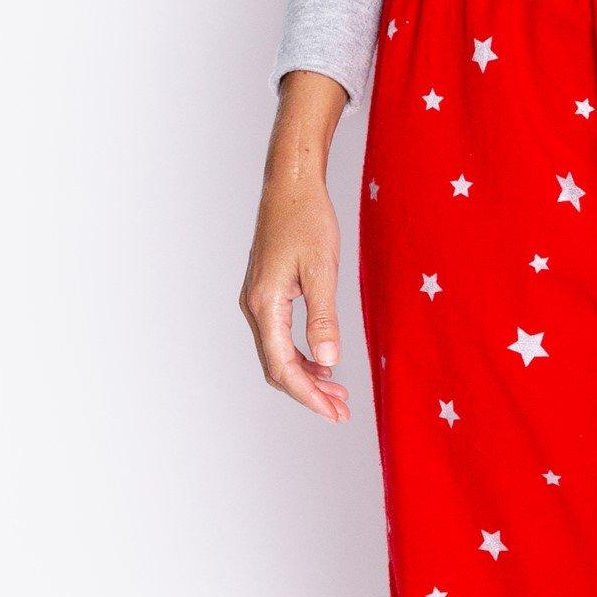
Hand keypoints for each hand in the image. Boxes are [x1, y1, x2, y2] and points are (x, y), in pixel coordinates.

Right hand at [243, 69, 351, 419]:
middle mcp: (255, 306)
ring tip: (337, 392)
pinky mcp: (268, 292)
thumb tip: (329, 361)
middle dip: (308, 393)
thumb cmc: (308, 220)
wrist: (292, 184)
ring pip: (278, 353)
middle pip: (276, 366)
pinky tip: (324, 362)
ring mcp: (259, 300)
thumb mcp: (323, 270)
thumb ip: (324, 318)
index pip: (282, 366)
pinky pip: (280, 337)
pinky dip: (302, 356)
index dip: (307, 395)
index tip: (334, 411)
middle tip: (341, 410)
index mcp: (266, 304)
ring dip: (306, 376)